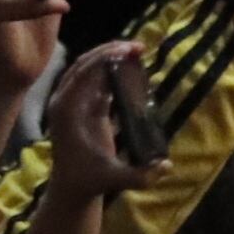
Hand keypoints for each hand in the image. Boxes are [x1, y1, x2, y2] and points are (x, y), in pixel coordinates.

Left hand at [40, 41, 161, 201]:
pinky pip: (96, 80)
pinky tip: (132, 65)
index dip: (103, 60)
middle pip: (83, 65)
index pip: (82, 75)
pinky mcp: (85, 107)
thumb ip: (140, 176)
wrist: (73, 187)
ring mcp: (74, 103)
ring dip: (110, 56)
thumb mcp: (115, 179)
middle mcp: (65, 102)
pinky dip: (111, 69)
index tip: (128, 51)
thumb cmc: (90, 181)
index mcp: (67, 112)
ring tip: (137, 50)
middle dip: (108, 51)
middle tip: (138, 46)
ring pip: (88, 69)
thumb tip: (168, 165)